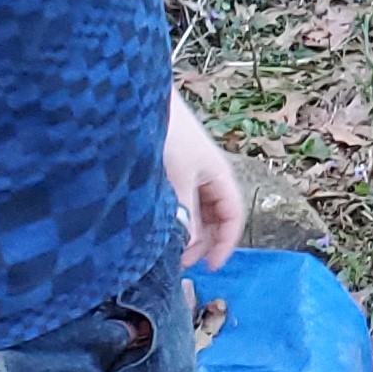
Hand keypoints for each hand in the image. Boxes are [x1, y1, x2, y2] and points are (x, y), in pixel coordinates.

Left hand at [164, 92, 245, 268]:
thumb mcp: (178, 179)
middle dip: (202, 242)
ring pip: (195, 210)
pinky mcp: (168, 170)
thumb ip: (185, 213)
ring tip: (166, 248)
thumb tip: (187, 246)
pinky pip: (178, 201)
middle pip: (214, 216)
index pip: (233, 216)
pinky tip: (156, 227)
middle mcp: (207, 176)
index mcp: (218, 175)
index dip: (225, 244)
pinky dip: (174, 217)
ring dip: (187, 231)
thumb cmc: (168, 136)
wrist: (139, 102)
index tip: (209, 269)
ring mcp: (187, 172)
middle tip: (179, 263)